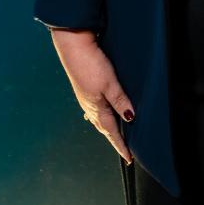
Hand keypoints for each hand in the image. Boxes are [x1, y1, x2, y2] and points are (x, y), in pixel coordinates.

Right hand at [49, 28, 133, 164]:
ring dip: (108, 127)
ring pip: (99, 119)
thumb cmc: (90, 64)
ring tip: (116, 133)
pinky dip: (101, 115)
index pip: (112, 132)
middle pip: (104, 128)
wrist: (73, 46)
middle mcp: (89, 106)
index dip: (121, 145)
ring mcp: (85, 98)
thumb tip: (130, 118)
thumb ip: (120, 101)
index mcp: (97, 108)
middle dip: (114, 139)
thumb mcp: (110, 83)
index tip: (128, 158)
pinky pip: (94, 109)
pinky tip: (102, 111)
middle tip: (124, 148)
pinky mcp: (84, 89)